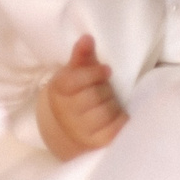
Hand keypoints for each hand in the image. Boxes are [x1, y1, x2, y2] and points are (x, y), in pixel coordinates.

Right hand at [36, 34, 126, 160]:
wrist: (66, 131)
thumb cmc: (74, 96)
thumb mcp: (73, 74)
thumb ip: (81, 56)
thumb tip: (87, 37)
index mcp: (60, 91)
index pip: (77, 80)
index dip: (95, 73)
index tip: (107, 70)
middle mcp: (67, 112)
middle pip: (96, 94)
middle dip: (104, 89)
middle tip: (103, 89)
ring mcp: (81, 130)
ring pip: (107, 110)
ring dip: (112, 104)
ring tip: (106, 104)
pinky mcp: (97, 142)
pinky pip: (116, 125)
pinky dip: (120, 118)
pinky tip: (113, 116)